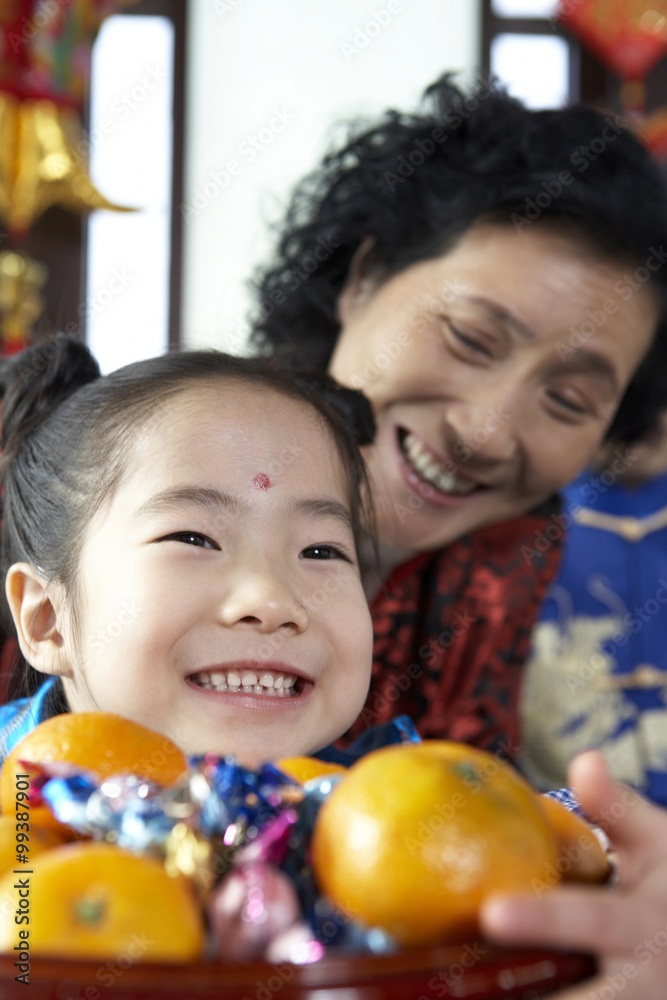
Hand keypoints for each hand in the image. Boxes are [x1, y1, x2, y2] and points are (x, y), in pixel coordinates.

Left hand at [479, 750, 666, 999]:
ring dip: (520, 999)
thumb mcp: (660, 844)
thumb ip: (619, 808)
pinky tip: (474, 996)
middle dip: (525, 992)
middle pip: (579, 995)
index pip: (591, 920)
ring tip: (454, 995)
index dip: (544, 920)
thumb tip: (585, 760)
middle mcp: (642, 981)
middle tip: (461, 987)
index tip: (493, 913)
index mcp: (643, 925)